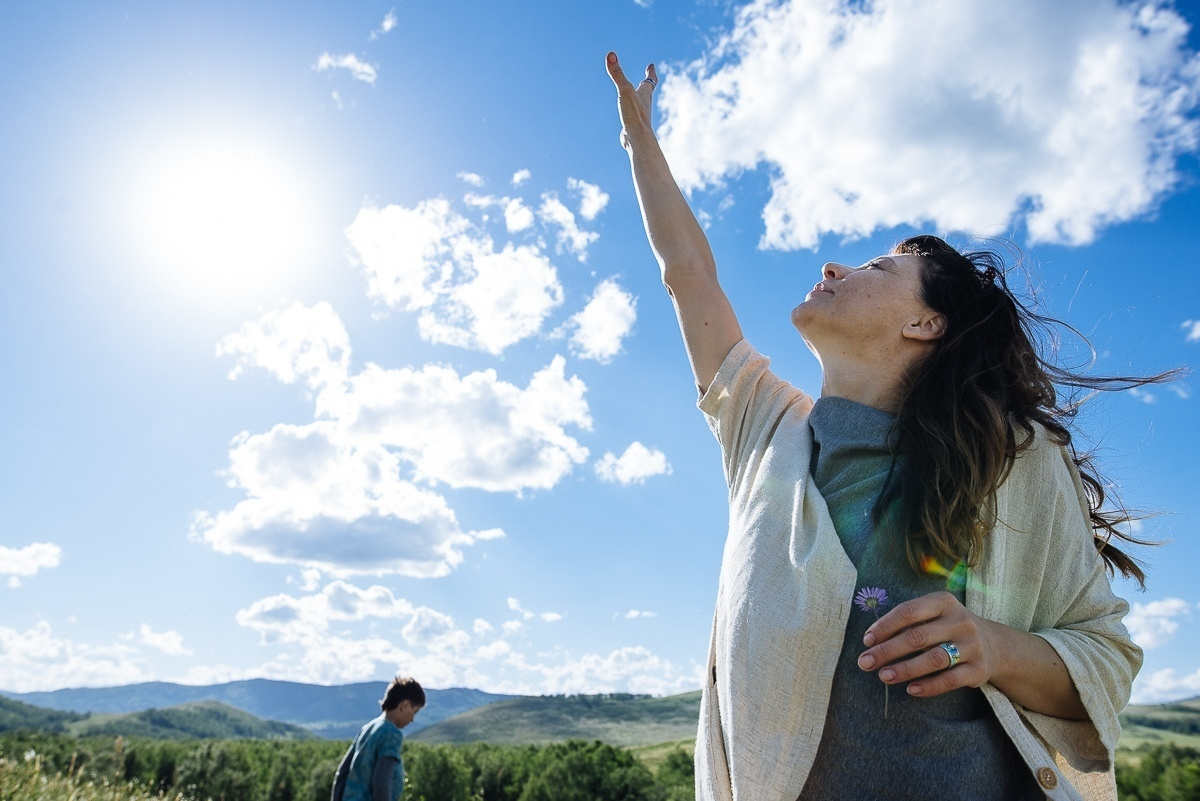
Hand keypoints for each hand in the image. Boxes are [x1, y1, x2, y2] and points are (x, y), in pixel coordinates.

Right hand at [605, 51, 657, 150]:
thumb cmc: (634, 114)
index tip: (651, 66)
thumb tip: (610, 55)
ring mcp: (638, 116)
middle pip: (647, 92)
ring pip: (640, 104)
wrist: (637, 138)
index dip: (651, 72)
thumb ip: (617, 74)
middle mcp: (644, 104)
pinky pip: (632, 115)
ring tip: (638, 97)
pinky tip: (627, 115)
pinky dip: (631, 111)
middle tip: (648, 79)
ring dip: (640, 98)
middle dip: (648, 84)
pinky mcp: (633, 125)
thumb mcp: (624, 90)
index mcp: (644, 94)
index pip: (650, 80)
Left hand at [855, 590, 999, 697]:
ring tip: (883, 676)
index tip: (866, 641)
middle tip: (865, 662)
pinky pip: (950, 680)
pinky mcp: (979, 670)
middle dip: (888, 651)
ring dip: (905, 669)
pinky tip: (911, 690)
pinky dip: (929, 686)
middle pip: (918, 637)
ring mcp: (972, 646)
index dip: (885, 626)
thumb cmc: (948, 628)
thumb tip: (872, 641)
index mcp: (943, 602)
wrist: (994, 645)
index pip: (909, 611)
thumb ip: (908, 623)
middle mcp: (960, 621)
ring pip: (934, 659)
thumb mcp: (933, 615)